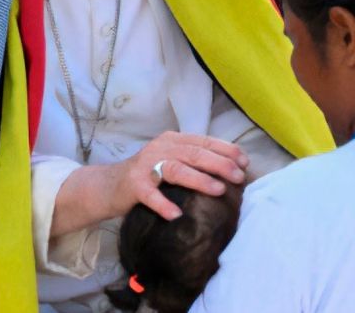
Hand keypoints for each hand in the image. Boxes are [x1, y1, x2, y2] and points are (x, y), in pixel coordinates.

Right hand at [117, 131, 248, 219]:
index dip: (226, 150)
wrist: (109, 186)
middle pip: (195, 153)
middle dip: (220, 164)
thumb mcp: (172, 160)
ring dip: (199, 180)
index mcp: (173, 140)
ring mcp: (146, 166)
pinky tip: (176, 215)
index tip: (245, 162)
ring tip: (219, 190)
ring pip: (176, 169)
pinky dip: (163, 204)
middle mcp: (160, 148)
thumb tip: (231, 169)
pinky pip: (151, 195)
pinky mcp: (134, 186)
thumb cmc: (149, 175)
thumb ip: (195, 160)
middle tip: (239, 177)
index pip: (204, 141)